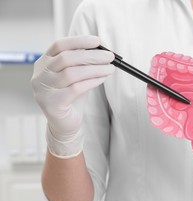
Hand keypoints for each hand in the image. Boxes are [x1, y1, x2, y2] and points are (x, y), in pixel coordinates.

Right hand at [31, 36, 114, 157]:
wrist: (65, 124)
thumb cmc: (71, 97)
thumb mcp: (76, 76)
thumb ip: (82, 63)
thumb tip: (102, 50)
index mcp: (44, 63)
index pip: (59, 45)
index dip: (79, 40)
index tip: (97, 41)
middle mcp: (40, 75)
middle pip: (67, 58)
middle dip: (92, 55)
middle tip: (110, 57)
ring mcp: (44, 89)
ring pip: (72, 73)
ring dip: (95, 69)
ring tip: (110, 69)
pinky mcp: (52, 104)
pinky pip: (76, 88)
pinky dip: (92, 81)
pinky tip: (102, 79)